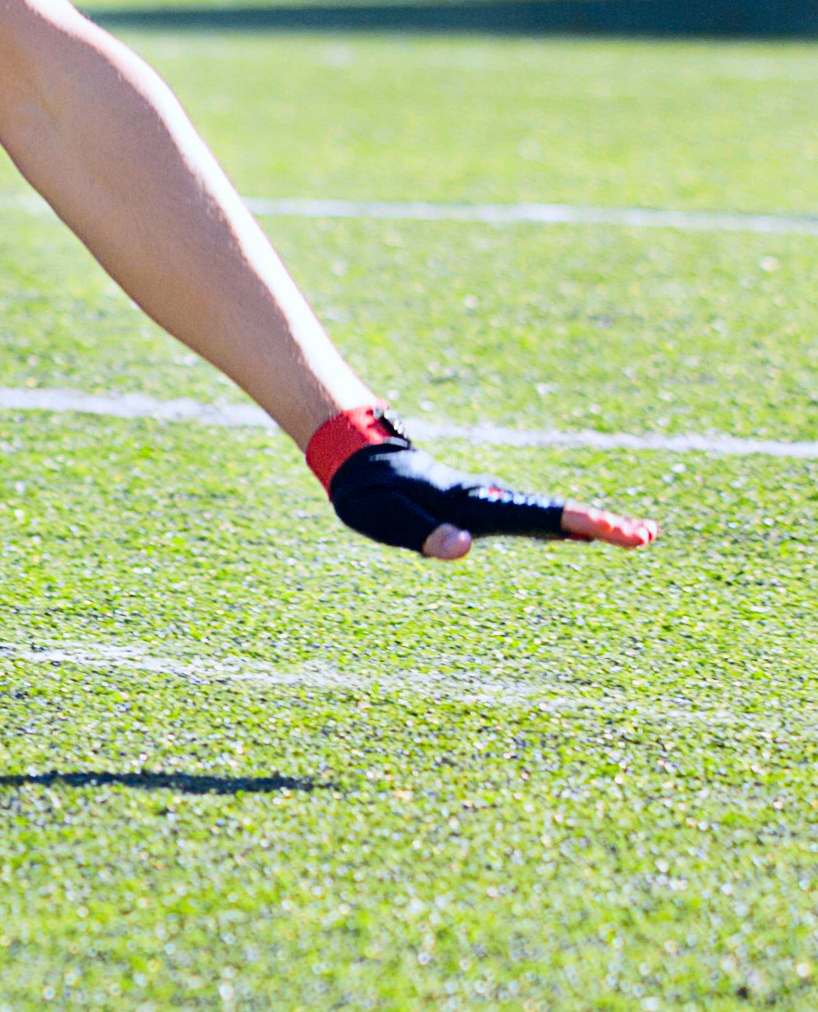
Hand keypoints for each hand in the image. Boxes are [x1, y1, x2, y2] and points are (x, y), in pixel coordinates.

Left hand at [313, 412, 656, 560]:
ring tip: (640, 534)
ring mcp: (492, 503)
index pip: (533, 516)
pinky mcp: (487, 507)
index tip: (614, 529)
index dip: (575, 523)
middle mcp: (491, 500)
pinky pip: (534, 516)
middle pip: (554, 513)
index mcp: (474, 504)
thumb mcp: (385, 520)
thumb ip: (422, 534)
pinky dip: (565, 524)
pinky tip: (587, 535)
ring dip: (591, 525)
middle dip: (602, 524)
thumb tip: (462, 549)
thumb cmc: (373, 496)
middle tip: (648, 534)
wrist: (362, 462)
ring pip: (549, 514)